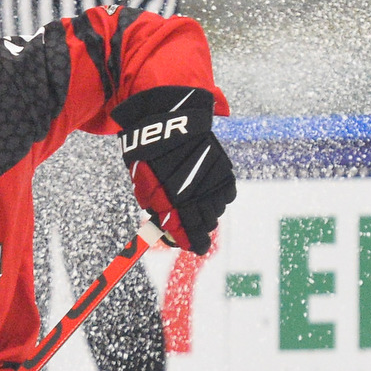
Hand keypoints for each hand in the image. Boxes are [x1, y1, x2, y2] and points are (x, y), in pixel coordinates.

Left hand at [112, 86, 235, 254]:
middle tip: (193, 227)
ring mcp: (211, 180)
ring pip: (217, 209)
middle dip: (198, 227)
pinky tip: (209, 192)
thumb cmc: (149, 154)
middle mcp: (196, 192)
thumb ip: (156, 208)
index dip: (193, 242)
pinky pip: (227, 193)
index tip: (197, 248)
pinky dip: (219, 197)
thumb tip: (165, 229)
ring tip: (198, 206)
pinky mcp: (222, 168)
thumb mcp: (143, 183)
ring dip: (208, 212)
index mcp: (173, 200)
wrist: (167, 122)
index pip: (187, 230)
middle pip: (205, 222)